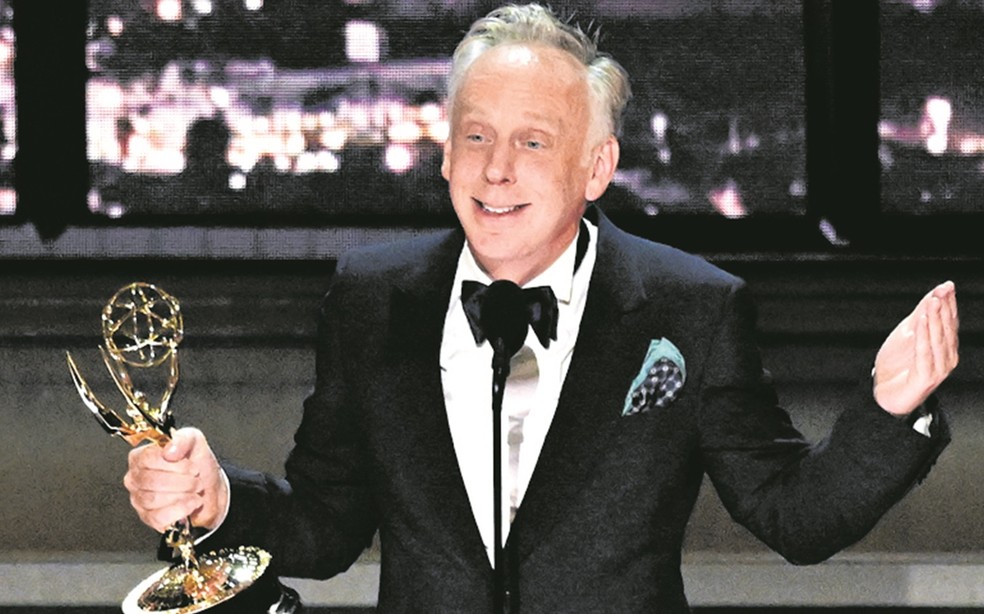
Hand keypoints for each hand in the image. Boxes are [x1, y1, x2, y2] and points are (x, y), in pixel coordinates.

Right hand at [123, 427, 227, 533]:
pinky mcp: (148, 517)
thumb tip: (169, 450)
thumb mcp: (196, 442)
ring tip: (195, 490)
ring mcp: (139, 499)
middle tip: (196, 480)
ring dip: (183, 495)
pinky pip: (158, 517)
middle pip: (150, 481)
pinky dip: (180, 510)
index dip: (174, 464)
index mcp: (141, 456)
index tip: (192, 466)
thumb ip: (183, 439)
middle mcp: (136, 477)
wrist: (210, 490)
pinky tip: (191, 503)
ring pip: (153, 499)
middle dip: (182, 481)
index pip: (147, 459)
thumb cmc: (199, 466)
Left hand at [873, 281, 958, 415]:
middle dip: (944, 307)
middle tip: (942, 290)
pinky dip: (923, 335)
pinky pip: (924, 352)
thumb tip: (933, 295)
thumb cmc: (897, 367)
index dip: (949, 303)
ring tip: (933, 301)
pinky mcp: (926, 378)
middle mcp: (946, 357)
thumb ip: (920, 317)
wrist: (884, 394)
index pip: (949, 322)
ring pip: (938, 339)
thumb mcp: (906, 335)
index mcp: (944, 347)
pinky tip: (922, 322)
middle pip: (946, 328)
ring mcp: (938, 369)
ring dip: (935, 318)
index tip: (947, 286)